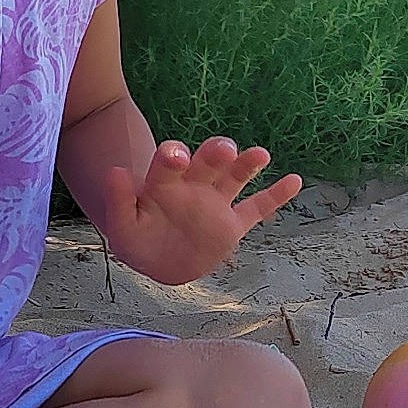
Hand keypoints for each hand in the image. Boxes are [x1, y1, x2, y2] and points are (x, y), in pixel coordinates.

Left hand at [101, 137, 301, 285]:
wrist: (155, 258)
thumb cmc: (136, 237)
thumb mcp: (120, 226)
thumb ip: (118, 200)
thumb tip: (114, 172)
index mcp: (164, 184)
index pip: (170, 163)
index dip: (173, 156)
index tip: (175, 155)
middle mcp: (193, 186)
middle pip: (207, 163)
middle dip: (215, 153)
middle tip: (223, 149)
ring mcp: (215, 203)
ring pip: (234, 178)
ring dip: (246, 165)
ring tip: (260, 154)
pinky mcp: (232, 225)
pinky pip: (257, 208)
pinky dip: (275, 196)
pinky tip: (294, 181)